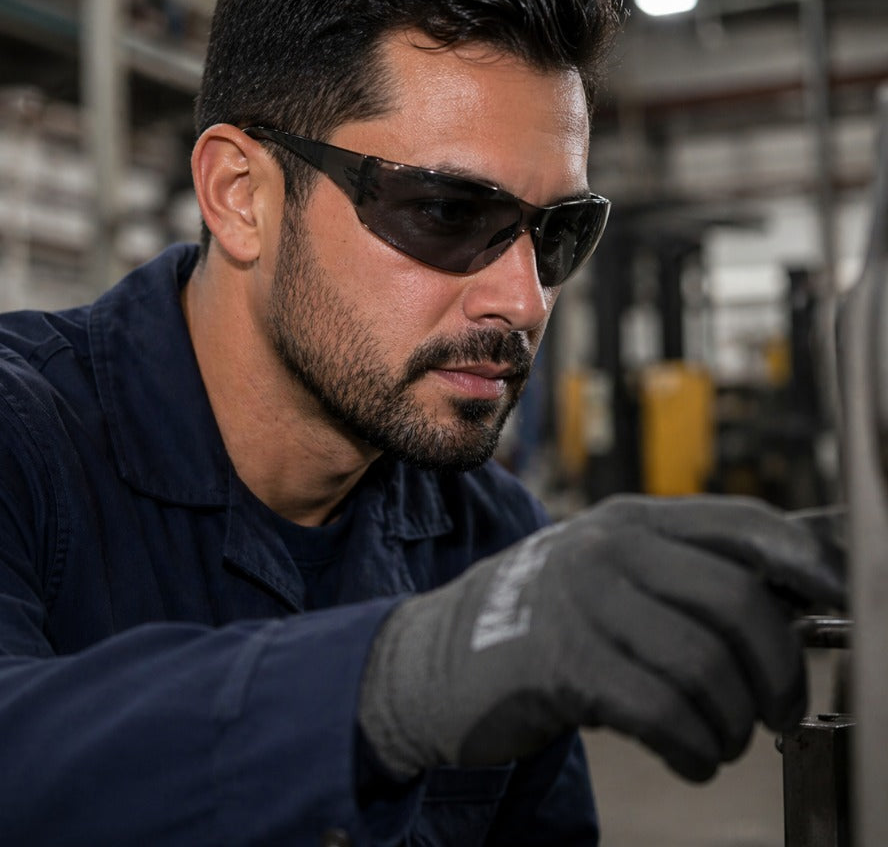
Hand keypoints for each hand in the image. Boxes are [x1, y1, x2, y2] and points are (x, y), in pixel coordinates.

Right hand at [358, 494, 843, 781]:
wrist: (434, 657)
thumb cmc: (540, 622)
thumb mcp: (605, 575)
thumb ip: (678, 576)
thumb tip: (789, 600)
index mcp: (630, 519)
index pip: (744, 523)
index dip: (809, 562)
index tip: (843, 602)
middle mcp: (609, 546)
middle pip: (737, 600)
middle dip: (777, 670)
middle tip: (778, 710)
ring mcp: (581, 598)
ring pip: (705, 663)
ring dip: (732, 721)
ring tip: (723, 741)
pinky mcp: (560, 659)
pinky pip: (662, 710)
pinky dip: (694, 747)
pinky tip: (691, 758)